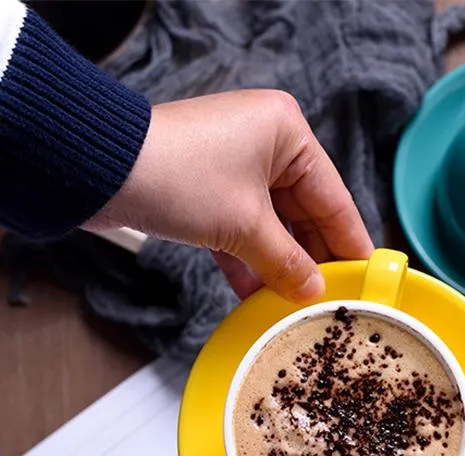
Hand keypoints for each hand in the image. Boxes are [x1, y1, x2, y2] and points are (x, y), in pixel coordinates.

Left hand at [85, 90, 372, 302]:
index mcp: (288, 135)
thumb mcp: (245, 226)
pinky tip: (258, 298)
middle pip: (305, 215)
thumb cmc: (179, 177)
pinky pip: (243, 231)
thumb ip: (287, 262)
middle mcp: (267, 145)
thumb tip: (314, 291)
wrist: (94, 169)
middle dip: (311, 261)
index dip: (350, 245)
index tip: (365, 280)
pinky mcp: (209, 191)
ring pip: (273, 227)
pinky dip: (249, 262)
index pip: (334, 200)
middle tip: (330, 301)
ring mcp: (236, 168)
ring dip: (280, 266)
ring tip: (297, 307)